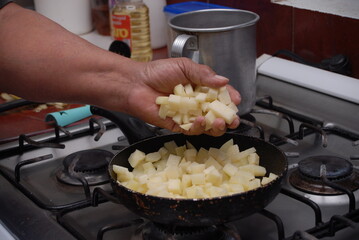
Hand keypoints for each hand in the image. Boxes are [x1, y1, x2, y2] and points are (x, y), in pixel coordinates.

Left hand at [123, 58, 240, 135]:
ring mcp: (188, 115)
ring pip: (208, 126)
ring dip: (216, 126)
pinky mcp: (178, 126)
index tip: (236, 100)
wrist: (136, 84)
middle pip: (218, 113)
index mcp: (201, 87)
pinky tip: (200, 122)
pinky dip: (198, 128)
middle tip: (232, 119)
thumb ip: (204, 74)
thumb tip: (223, 81)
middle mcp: (197, 103)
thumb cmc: (157, 72)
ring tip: (217, 121)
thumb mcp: (184, 66)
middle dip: (227, 117)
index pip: (221, 95)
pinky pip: (193, 130)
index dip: (230, 99)